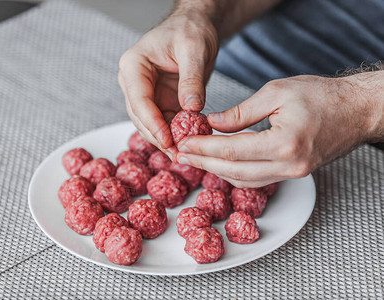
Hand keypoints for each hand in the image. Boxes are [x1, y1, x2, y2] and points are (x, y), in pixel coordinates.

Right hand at [118, 12, 218, 157]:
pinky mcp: (160, 101)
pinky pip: (165, 122)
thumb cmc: (190, 29)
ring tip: (183, 154)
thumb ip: (191, 79)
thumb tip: (191, 108)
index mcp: (134, 65)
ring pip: (151, 123)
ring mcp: (146, 93)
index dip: (152, 123)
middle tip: (177, 154)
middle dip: (158, 136)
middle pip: (141, 116)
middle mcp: (134, 82)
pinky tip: (188, 143)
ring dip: (166, 139)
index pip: (138, 100)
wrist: (195, 26)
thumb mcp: (194, 50)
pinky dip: (175, 133)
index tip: (167, 140)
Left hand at [176, 74, 382, 186]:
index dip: (203, 148)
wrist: (357, 110)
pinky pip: (257, 179)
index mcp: (284, 143)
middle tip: (180, 155)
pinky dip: (234, 172)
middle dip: (203, 163)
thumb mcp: (277, 92)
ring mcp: (292, 173)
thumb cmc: (323, 95)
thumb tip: (212, 123)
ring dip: (216, 170)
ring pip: (244, 180)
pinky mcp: (293, 173)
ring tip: (195, 158)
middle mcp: (288, 165)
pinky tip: (219, 162)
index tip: (183, 144)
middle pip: (233, 171)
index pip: (231, 150)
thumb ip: (241, 112)